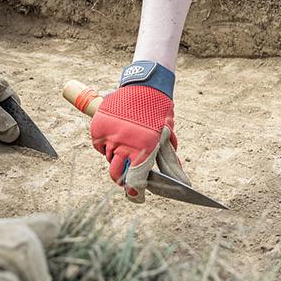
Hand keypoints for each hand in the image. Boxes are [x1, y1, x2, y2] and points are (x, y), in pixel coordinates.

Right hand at [90, 82, 189, 202]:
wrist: (144, 85)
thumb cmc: (158, 112)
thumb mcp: (167, 135)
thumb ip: (169, 160)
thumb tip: (182, 181)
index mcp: (143, 149)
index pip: (135, 180)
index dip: (135, 192)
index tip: (137, 195)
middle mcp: (124, 144)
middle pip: (117, 174)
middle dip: (122, 178)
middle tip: (127, 176)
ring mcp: (110, 135)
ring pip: (107, 158)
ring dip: (115, 158)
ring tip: (124, 146)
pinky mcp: (99, 126)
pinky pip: (99, 145)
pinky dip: (105, 144)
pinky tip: (115, 135)